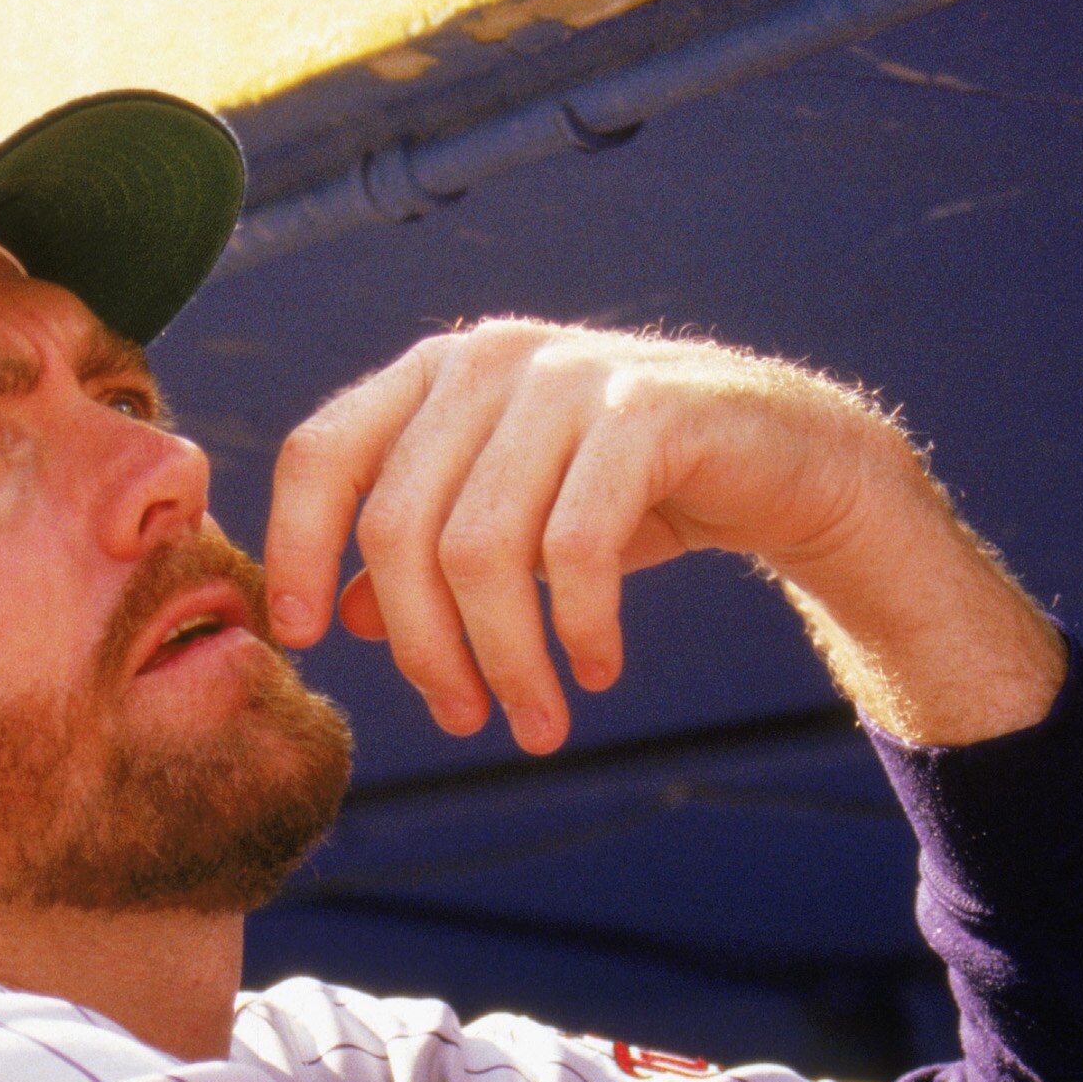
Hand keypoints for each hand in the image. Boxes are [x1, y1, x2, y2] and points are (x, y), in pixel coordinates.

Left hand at [262, 322, 1062, 751]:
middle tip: (463, 722)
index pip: (320, 452)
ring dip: (506, 659)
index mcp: (434, 373)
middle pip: (398, 526)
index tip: (307, 644)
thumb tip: (339, 620)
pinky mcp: (646, 413)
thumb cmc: (630, 496)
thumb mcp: (514, 524)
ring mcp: (567, 376)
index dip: (295, 549)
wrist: (787, 457)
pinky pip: (575, 547)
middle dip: (423, 646)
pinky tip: (598, 670)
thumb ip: (423, 555)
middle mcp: (488, 358)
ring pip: (481, 549)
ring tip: (536, 723)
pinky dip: (578, 626)